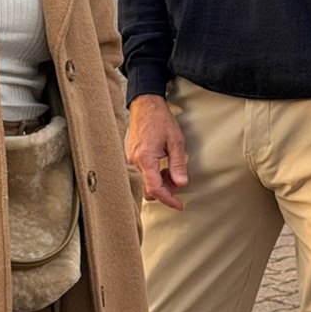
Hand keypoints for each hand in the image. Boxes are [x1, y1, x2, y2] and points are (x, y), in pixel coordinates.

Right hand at [126, 93, 188, 210]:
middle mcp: (134, 162)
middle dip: (164, 191)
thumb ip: (178, 164)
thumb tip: (181, 183)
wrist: (145, 105)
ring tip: (169, 169)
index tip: (178, 205)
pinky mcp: (129, 157)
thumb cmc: (160, 120)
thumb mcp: (176, 141)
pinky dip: (152, 175)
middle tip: (176, 180)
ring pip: (144, 183)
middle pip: (148, 190)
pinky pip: (140, 174)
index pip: (155, 189)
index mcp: (146, 159)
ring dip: (159, 182)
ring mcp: (129, 160)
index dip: (168, 200)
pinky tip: (161, 165)